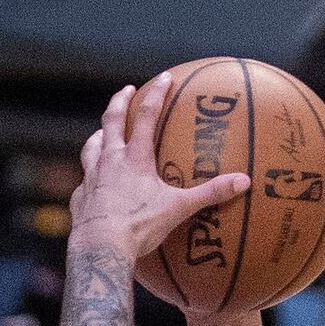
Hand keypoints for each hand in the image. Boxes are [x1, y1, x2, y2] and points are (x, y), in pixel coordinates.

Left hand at [69, 76, 250, 258]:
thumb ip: (210, 193)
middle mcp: (110, 161)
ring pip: (92, 146)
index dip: (156, 94)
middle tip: (126, 89)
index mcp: (135, 158)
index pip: (146, 116)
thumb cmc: (140, 226)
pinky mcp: (80, 197)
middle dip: (120, 102)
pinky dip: (92, 176)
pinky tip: (96, 183)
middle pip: (112, 121)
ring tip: (103, 133)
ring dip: (99, 135)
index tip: (164, 78)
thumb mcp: (179, 209)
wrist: (100, 247)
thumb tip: (244, 181)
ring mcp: (91, 178)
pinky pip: (86, 179)